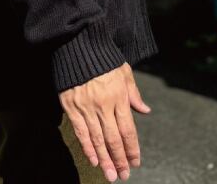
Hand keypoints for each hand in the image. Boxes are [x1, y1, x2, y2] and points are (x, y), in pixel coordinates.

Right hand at [58, 62, 151, 181]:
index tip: (135, 162)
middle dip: (120, 159)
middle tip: (123, 176)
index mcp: (118, 96)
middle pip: (113, 138)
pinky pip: (80, 131)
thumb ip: (133, 93)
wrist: (78, 46)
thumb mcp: (124, 71)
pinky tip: (93, 159)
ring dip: (105, 159)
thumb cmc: (104, 58)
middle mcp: (103, 104)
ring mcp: (86, 106)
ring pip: (97, 138)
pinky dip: (87, 147)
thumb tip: (145, 111)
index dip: (132, 148)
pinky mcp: (71, 106)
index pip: (128, 129)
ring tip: (110, 175)